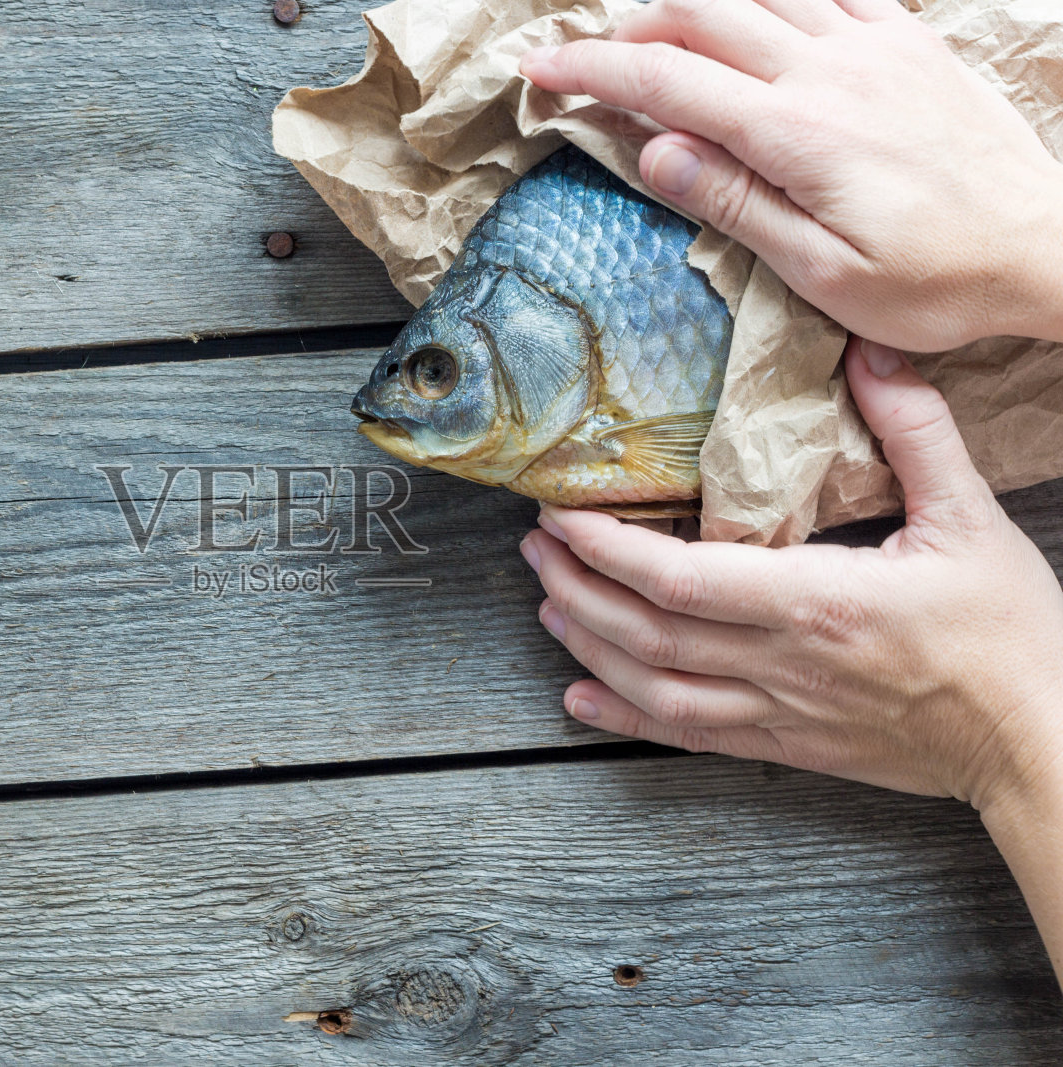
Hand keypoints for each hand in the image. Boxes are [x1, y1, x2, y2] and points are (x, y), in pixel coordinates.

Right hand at [519, 0, 1062, 349]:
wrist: (1044, 249)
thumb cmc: (935, 281)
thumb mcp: (821, 270)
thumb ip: (734, 201)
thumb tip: (655, 150)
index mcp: (797, 131)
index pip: (664, 79)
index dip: (590, 69)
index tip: (539, 69)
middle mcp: (830, 69)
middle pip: (700, 13)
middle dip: (628, 29)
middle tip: (587, 61)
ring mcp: (874, 44)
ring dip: (690, 5)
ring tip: (656, 39)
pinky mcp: (908, 41)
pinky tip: (752, 18)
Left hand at [520, 338, 1062, 817]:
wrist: (1041, 743)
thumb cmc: (1009, 635)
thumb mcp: (971, 517)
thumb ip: (915, 431)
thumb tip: (870, 353)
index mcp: (815, 601)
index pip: (678, 577)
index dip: (605, 549)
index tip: (560, 516)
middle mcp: (780, 663)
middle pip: (647, 632)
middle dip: (578, 587)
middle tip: (535, 547)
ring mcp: (778, 713)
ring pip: (654, 688)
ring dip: (590, 647)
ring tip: (548, 603)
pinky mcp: (786, 746)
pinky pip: (688, 736)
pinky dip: (625, 720)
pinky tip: (581, 701)